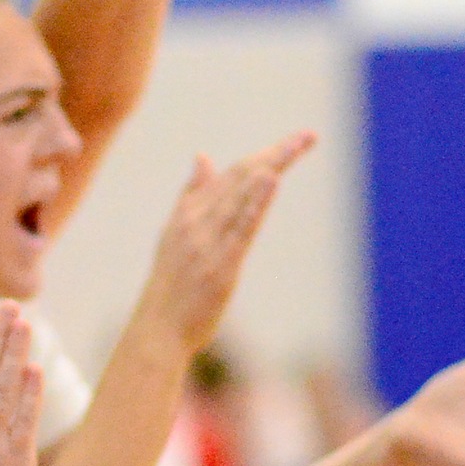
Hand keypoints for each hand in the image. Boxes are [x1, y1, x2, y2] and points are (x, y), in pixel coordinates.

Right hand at [135, 131, 313, 352]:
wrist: (157, 329)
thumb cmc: (170, 287)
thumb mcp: (176, 233)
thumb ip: (192, 195)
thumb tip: (203, 157)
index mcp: (188, 212)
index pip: (231, 174)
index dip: (263, 155)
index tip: (295, 141)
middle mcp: (196, 220)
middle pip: (240, 178)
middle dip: (276, 155)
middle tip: (307, 136)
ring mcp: (207, 241)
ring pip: (241, 196)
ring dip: (269, 168)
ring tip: (294, 146)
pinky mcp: (220, 263)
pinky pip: (241, 227)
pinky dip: (255, 201)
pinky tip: (270, 180)